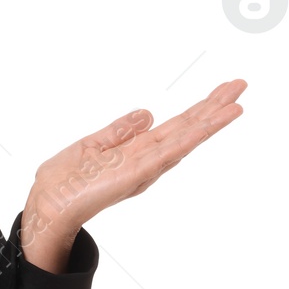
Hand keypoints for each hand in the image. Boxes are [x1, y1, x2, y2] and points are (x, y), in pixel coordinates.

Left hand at [23, 79, 247, 259]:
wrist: (48, 203)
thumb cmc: (65, 180)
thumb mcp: (93, 145)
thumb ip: (121, 130)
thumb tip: (149, 113)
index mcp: (137, 151)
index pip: (176, 126)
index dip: (199, 109)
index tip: (222, 91)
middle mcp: (148, 159)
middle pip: (187, 129)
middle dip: (214, 108)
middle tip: (240, 85)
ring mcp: (145, 167)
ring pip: (185, 139)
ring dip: (212, 121)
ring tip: (237, 103)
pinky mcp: (137, 174)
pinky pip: (168, 152)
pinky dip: (190, 139)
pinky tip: (207, 125)